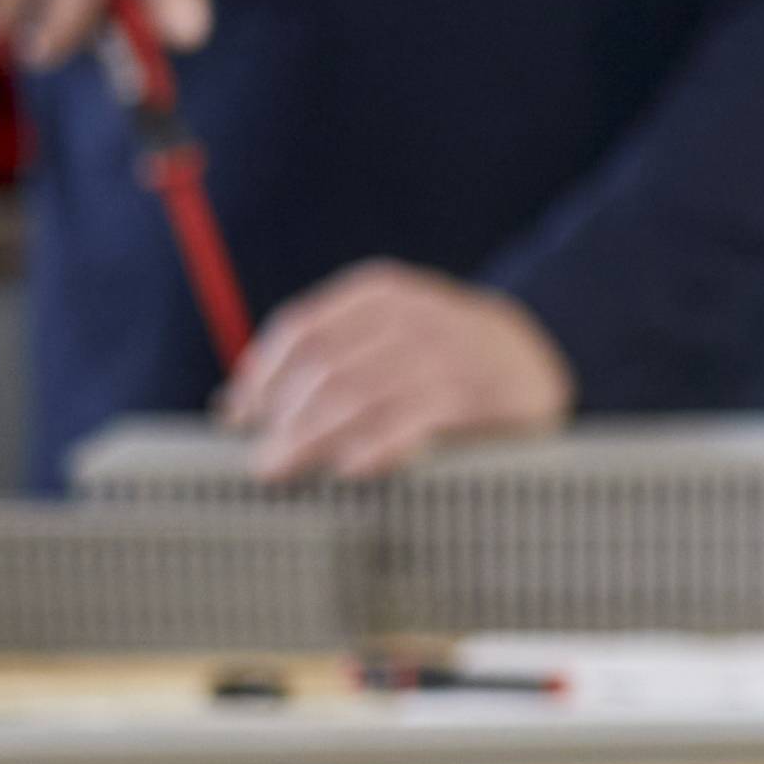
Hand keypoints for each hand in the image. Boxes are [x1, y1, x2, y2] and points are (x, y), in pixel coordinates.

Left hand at [222, 261, 571, 478]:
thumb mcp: (384, 336)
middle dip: (284, 418)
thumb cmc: (437, 359)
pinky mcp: (473, 395)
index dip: (262, 377)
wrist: (531, 362)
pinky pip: (408, 424)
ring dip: (312, 439)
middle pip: (326, 367)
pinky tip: (348, 468)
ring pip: (359, 398)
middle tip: (261, 461)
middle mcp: (411, 314)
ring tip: (282, 470)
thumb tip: (232, 404)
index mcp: (380, 293)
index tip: (237, 417)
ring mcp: (445, 354)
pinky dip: (371, 448)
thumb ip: (321, 359)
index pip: (303, 329)